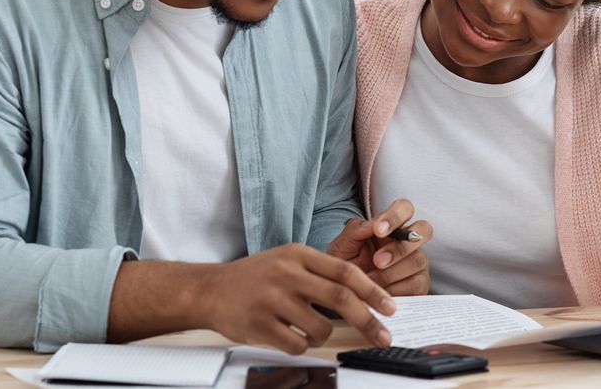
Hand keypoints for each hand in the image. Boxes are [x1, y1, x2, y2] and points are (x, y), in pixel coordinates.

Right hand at [199, 243, 395, 353]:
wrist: (210, 289)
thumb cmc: (255, 277)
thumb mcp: (287, 260)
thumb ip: (320, 272)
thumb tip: (363, 295)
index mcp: (298, 254)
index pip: (346, 272)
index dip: (372, 291)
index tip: (390, 308)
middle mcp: (286, 274)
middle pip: (341, 298)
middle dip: (368, 320)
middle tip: (383, 335)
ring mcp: (272, 299)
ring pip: (319, 327)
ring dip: (324, 335)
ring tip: (311, 330)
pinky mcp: (259, 324)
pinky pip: (296, 344)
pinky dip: (302, 346)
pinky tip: (292, 337)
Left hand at [326, 198, 432, 295]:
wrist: (345, 293)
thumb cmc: (345, 264)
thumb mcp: (342, 246)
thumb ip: (355, 230)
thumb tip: (372, 225)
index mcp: (391, 225)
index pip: (404, 207)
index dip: (395, 216)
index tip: (378, 230)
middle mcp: (409, 240)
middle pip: (424, 229)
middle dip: (400, 246)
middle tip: (377, 261)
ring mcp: (417, 262)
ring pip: (418, 259)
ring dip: (392, 272)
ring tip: (370, 281)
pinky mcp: (419, 284)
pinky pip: (416, 284)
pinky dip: (396, 290)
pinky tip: (380, 293)